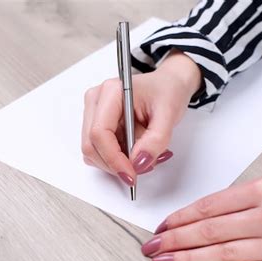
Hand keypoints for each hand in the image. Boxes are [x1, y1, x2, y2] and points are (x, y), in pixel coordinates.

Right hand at [81, 50, 201, 185]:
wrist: (170, 85)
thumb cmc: (168, 91)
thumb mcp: (169, 115)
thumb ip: (156, 140)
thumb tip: (139, 163)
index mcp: (111, 92)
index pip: (99, 133)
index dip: (113, 159)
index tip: (132, 174)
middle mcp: (97, 101)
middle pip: (91, 146)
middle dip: (116, 164)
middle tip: (143, 167)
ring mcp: (94, 114)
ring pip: (94, 152)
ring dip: (118, 162)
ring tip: (146, 154)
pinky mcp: (98, 125)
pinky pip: (101, 152)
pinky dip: (118, 159)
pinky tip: (138, 151)